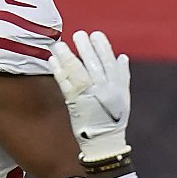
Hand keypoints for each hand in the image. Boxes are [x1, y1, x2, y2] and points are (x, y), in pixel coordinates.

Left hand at [50, 30, 131, 164]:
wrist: (104, 143)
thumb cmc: (113, 119)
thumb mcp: (123, 97)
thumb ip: (123, 76)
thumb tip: (121, 56)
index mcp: (117, 87)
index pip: (110, 62)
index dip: (102, 47)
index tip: (96, 35)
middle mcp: (104, 91)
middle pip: (93, 65)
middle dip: (85, 48)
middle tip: (78, 34)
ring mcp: (89, 97)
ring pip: (78, 73)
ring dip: (68, 57)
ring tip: (59, 45)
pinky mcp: (75, 105)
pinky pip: (65, 85)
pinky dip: (59, 72)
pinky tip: (52, 61)